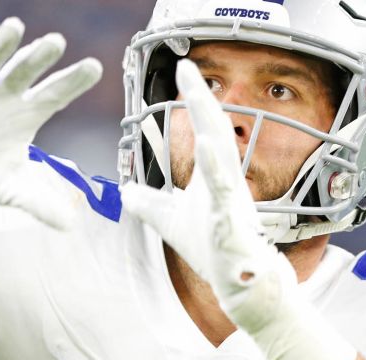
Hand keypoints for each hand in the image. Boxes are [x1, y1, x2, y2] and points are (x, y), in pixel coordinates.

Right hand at [0, 18, 101, 235]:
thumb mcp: (11, 189)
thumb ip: (39, 203)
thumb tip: (70, 225)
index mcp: (27, 113)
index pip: (55, 94)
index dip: (74, 81)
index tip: (95, 66)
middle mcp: (6, 93)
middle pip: (26, 71)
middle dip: (40, 57)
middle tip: (57, 42)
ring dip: (2, 45)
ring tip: (15, 28)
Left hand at [122, 59, 357, 359]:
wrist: (241, 284)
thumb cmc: (212, 249)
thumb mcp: (170, 221)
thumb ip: (148, 203)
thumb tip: (124, 191)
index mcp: (213, 176)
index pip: (204, 128)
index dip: (195, 98)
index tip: (183, 67)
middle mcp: (225, 183)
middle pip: (216, 133)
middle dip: (203, 100)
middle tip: (189, 70)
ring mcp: (231, 204)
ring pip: (223, 162)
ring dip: (212, 132)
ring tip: (201, 102)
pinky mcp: (230, 228)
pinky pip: (225, 199)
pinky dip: (216, 177)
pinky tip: (210, 154)